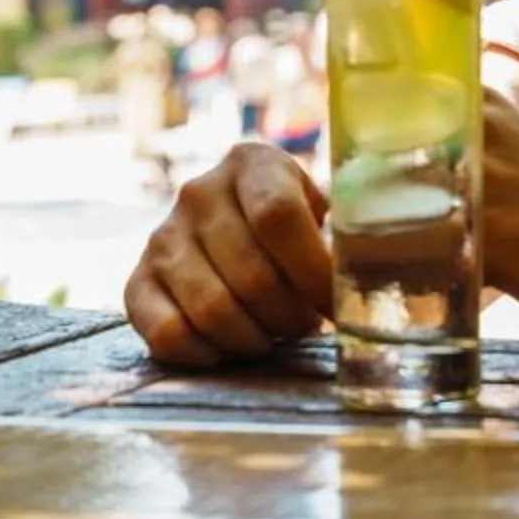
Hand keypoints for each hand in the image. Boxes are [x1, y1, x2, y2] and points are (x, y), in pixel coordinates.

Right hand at [124, 142, 333, 365]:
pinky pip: (168, 335)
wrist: (232, 233)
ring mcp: (162, 237)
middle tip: (304, 323)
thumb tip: (380, 277)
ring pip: (213, 310)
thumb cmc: (296, 234)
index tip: (337, 306)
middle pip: (251, 274)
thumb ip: (351, 234)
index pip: (278, 216)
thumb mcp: (326, 212)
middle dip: (290, 316)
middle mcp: (199, 192)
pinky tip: (227, 345)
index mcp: (252, 163)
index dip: (312, 272)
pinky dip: (206, 354)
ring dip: (254, 339)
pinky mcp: (137, 281)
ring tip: (270, 331)